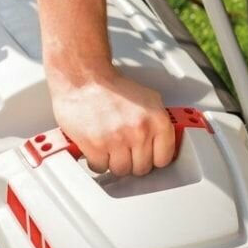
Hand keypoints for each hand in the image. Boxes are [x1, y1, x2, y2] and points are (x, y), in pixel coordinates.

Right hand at [47, 66, 174, 176]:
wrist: (83, 77)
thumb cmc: (112, 87)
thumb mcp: (148, 99)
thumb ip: (158, 122)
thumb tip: (162, 141)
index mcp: (157, 120)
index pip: (164, 158)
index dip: (154, 158)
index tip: (148, 157)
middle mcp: (140, 131)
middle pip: (142, 168)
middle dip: (133, 161)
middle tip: (125, 151)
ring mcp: (118, 140)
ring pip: (121, 170)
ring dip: (115, 163)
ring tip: (111, 149)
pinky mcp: (96, 146)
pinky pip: (100, 167)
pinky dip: (97, 161)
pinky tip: (98, 149)